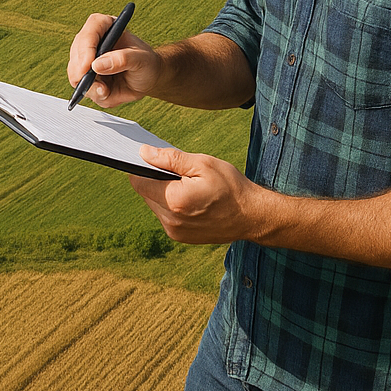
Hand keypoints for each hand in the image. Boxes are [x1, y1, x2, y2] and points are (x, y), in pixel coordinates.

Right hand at [67, 12, 161, 107]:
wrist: (148, 79)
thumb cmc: (146, 63)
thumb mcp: (142, 60)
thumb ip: (123, 59)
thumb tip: (97, 65)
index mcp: (108, 27)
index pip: (92, 27)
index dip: (87, 46)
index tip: (88, 65)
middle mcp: (94, 41)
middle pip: (77, 51)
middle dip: (83, 71)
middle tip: (98, 85)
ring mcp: (87, 58)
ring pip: (75, 71)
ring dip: (89, 85)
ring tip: (107, 91)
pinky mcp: (86, 75)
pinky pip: (80, 86)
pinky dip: (92, 93)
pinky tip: (106, 92)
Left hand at [129, 145, 260, 244]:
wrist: (252, 216)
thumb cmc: (230, 186)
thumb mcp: (202, 164)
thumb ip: (170, 158)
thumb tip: (143, 153)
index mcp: (174, 199)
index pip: (138, 181)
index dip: (142, 168)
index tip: (153, 160)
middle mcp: (170, 219)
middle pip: (146, 194)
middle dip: (155, 180)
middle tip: (179, 173)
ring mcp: (174, 231)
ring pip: (154, 205)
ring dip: (164, 194)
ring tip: (187, 187)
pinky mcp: (180, 237)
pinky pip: (165, 216)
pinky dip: (172, 206)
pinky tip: (191, 200)